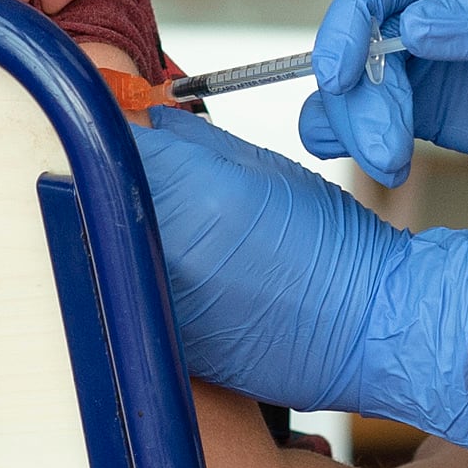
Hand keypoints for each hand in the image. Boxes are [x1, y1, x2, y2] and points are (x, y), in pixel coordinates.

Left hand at [129, 106, 467, 447]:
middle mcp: (166, 255)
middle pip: (99, 197)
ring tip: (171, 219)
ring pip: (108, 248)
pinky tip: (184, 267)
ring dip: (121, 225)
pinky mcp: (165, 342)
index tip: (121, 126)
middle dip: (112, 176)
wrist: (367, 330)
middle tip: (140, 167)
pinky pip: (130, 292)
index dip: (114, 130)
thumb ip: (196, 142)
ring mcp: (160, 305)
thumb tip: (149, 125)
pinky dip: (140, 272)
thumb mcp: (266, 169)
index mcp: (194, 199)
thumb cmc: (334, 246)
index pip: (114, 147)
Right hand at [297, 0, 467, 197]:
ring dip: (359, 123)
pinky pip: (374, 114)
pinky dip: (359, 136)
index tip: (341, 75)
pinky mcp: (429, 105)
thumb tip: (415, 25)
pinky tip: (372, 160)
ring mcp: (426, 55)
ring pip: (357, 83)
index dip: (347, 26)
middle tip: (386, 145)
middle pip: (357, 39)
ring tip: (392, 163)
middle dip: (359, 94)